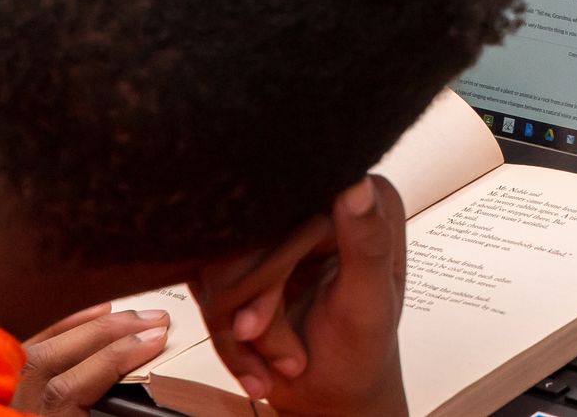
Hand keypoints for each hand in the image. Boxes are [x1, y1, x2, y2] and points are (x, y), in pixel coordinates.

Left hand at [14, 305, 168, 415]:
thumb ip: (117, 413)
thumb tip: (149, 374)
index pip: (69, 387)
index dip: (115, 358)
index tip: (156, 339)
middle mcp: (15, 410)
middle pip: (54, 359)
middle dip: (109, 333)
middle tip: (155, 320)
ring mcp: (6, 398)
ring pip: (41, 349)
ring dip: (91, 326)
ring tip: (134, 314)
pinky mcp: (6, 388)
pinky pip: (29, 349)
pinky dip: (65, 327)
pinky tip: (98, 312)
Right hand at [191, 178, 407, 416]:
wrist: (331, 393)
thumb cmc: (361, 350)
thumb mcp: (370, 300)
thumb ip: (368, 243)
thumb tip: (357, 184)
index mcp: (364, 200)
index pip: (291, 207)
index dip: (271, 265)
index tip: (261, 322)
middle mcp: (320, 203)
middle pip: (247, 237)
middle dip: (257, 308)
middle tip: (288, 360)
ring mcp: (278, 232)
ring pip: (220, 266)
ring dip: (243, 330)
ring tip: (286, 362)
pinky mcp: (244, 257)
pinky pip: (207, 284)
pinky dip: (226, 333)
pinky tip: (256, 363)